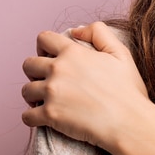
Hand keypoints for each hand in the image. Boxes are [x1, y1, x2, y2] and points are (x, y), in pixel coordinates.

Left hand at [21, 22, 152, 149]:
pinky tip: (42, 119)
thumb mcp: (121, 53)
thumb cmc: (128, 91)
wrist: (129, 123)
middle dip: (34, 72)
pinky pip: (26, 116)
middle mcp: (58, 70)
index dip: (44, 47)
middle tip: (47, 82)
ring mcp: (52, 93)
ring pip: (26, 90)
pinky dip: (32, 118)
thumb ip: (99, 33)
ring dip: (32, 96)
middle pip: (28, 64)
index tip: (49, 58)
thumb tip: (76, 31)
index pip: (43, 39)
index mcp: (73, 53)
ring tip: (45, 102)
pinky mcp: (49, 115)